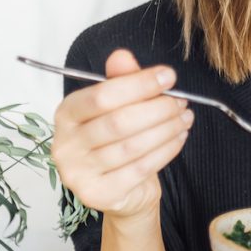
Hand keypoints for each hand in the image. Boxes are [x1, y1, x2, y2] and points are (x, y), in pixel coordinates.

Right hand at [51, 48, 193, 217]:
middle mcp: (65, 145)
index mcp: (66, 114)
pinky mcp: (98, 195)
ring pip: (132, 146)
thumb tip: (122, 56)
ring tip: (185, 118)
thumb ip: (120, 81)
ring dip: (166, 129)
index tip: (168, 77)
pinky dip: (166, 150)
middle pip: (118, 122)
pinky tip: (179, 137)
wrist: (122, 190)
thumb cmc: (118, 140)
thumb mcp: (119, 106)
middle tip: (181, 102)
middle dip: (157, 109)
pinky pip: (140, 168)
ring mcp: (79, 173)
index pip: (101, 96)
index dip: (138, 84)